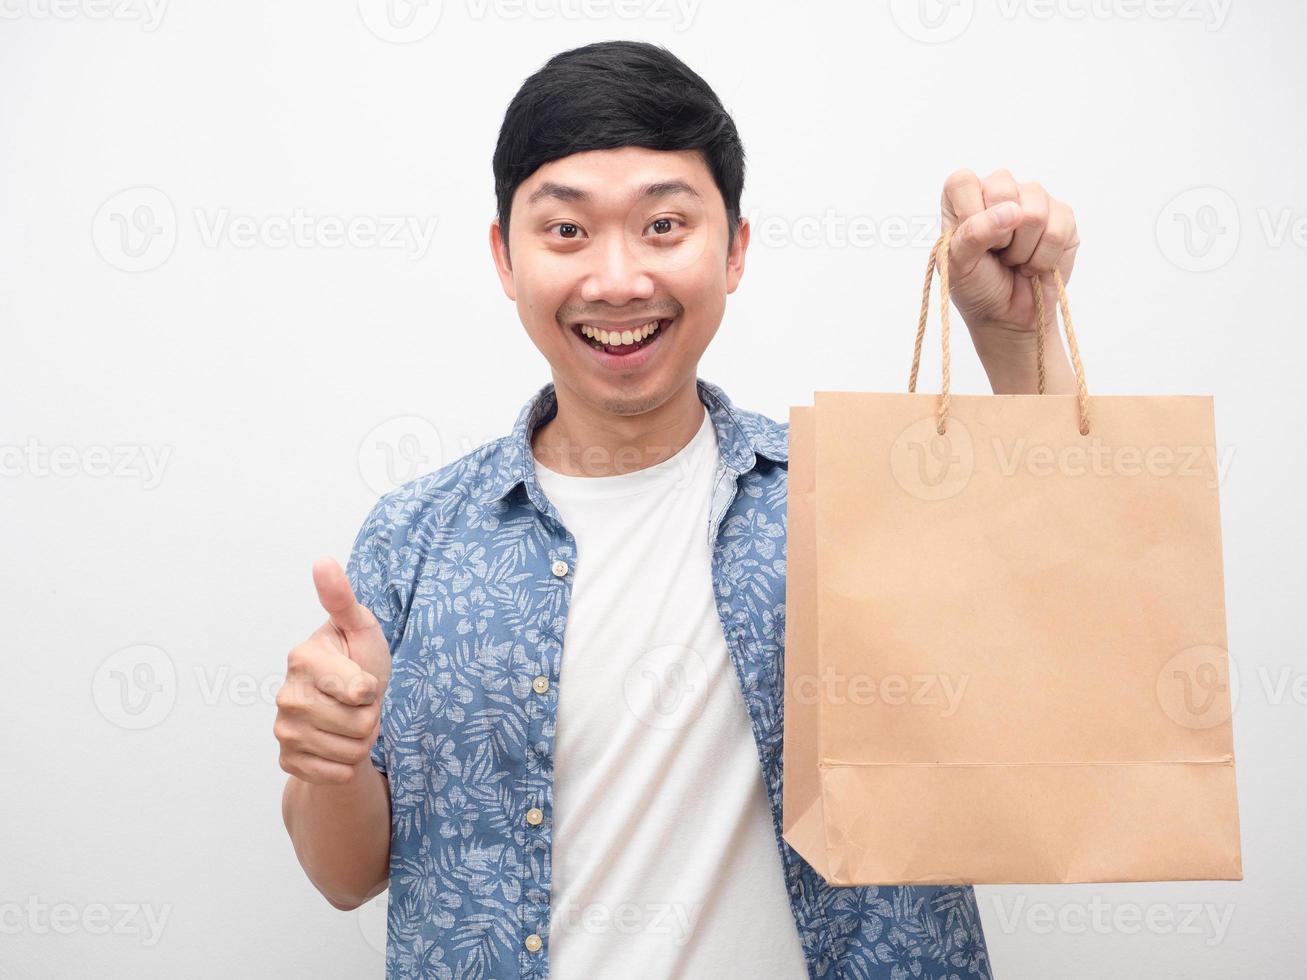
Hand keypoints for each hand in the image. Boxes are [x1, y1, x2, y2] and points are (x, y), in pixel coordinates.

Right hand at [274, 557, 391, 784]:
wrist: (350, 708)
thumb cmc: (359, 660)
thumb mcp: (360, 627)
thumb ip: (341, 598)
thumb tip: (323, 561)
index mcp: (302, 659)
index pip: (361, 692)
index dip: (373, 687)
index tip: (362, 676)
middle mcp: (285, 695)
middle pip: (359, 725)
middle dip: (370, 715)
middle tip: (359, 702)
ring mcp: (283, 730)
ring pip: (351, 751)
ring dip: (361, 739)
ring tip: (351, 720)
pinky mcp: (287, 760)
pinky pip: (335, 773)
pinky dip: (347, 764)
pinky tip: (338, 743)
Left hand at [940, 168, 1078, 337]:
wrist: (1008, 315)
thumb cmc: (977, 286)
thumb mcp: (959, 265)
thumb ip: (974, 234)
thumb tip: (1011, 211)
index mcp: (964, 196)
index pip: (962, 180)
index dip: (969, 213)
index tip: (972, 240)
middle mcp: (999, 189)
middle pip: (1003, 188)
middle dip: (999, 235)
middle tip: (996, 252)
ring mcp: (1034, 199)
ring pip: (1033, 213)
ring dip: (1021, 251)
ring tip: (1013, 260)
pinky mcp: (1062, 217)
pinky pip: (1058, 230)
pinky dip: (1042, 259)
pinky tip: (1033, 264)